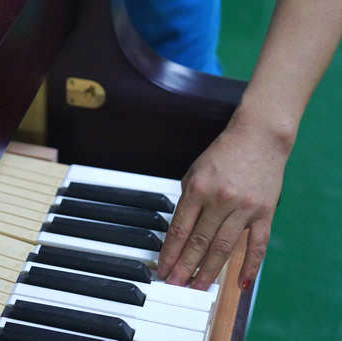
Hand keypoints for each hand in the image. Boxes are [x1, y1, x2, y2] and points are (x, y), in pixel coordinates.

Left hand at [157, 113, 291, 290]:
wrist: (259, 138)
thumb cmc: (224, 154)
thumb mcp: (195, 172)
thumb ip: (188, 201)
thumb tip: (180, 233)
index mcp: (198, 189)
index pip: (179, 229)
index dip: (169, 253)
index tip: (162, 269)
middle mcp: (220, 200)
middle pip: (198, 242)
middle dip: (183, 267)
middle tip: (173, 285)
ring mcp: (244, 208)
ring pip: (224, 248)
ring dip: (208, 271)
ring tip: (196, 288)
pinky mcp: (265, 213)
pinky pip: (257, 245)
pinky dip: (250, 266)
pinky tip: (240, 283)